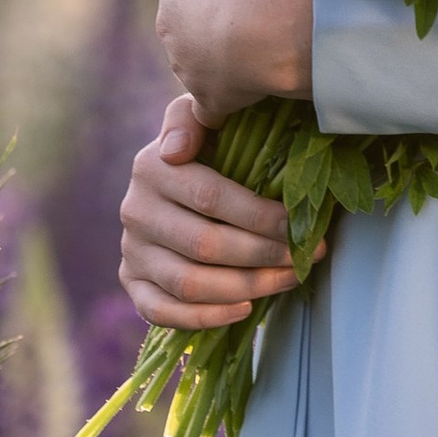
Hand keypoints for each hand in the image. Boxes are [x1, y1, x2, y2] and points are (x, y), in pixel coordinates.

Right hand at [119, 94, 313, 329]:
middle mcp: (134, 211)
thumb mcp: (202, 120)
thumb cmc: (206, 151)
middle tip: (306, 257)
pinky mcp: (131, 284)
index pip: (210, 197)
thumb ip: (191, 118)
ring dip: (247, 287)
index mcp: (152, 167)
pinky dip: (206, 317)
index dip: (259, 216)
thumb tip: (176, 151)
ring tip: (288, 279)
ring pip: (189, 283)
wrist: (174, 186)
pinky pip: (163, 312)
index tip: (301, 225)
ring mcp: (131, 251)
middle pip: (204, 245)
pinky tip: (245, 308)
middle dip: (264, 254)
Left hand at [155, 0, 312, 124]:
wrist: (266, 33)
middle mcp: (170, 25)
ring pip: (208, 55)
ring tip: (266, 42)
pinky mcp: (209, 97)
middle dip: (222, 14)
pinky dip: (227, 98)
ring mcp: (187, 66)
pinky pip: (215, 102)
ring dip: (229, 51)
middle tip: (262, 8)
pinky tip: (246, 95)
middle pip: (199, 16)